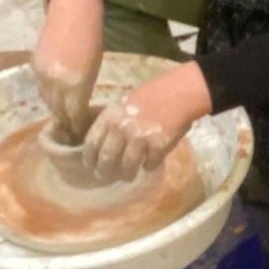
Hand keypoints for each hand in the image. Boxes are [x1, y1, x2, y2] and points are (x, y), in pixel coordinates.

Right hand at [33, 0, 103, 139]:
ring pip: (46, 100)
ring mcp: (42, 74)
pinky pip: (40, 86)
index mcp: (76, 84)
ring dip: (54, 109)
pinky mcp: (34, 65)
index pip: (74, 115)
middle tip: (71, 133)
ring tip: (62, 118)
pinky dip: (47, 93)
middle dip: (65, 123)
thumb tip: (77, 105)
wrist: (72, 13)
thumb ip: (84, 88)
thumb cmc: (92, 39)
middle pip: (57, 111)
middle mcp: (56, 83)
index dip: (77, 126)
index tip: (81, 134)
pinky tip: (54, 96)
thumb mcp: (94, 67)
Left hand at [83, 62, 212, 180]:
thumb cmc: (151, 94)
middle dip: (105, 172)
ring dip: (127, 174)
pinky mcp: (158, 147)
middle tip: (106, 177)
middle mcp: (121, 130)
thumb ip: (112, 122)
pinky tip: (150, 163)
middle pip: (107, 159)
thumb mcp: (124, 103)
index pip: (92, 144)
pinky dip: (149, 166)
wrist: (179, 92)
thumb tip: (104, 143)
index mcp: (110, 117)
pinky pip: (149, 164)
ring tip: (128, 175)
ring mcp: (139, 140)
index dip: (89, 158)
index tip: (90, 166)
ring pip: (127, 167)